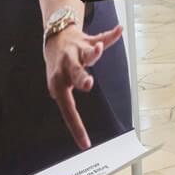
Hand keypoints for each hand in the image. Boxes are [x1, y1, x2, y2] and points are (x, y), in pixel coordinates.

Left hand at [44, 22, 124, 148]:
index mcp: (59, 83)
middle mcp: (67, 67)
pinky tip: (118, 31)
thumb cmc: (59, 64)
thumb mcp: (57, 83)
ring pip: (86, 53)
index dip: (76, 127)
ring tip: (98, 48)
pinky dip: (110, 36)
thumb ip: (65, 98)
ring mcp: (78, 52)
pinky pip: (101, 37)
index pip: (68, 109)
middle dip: (82, 78)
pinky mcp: (87, 40)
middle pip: (76, 74)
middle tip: (88, 84)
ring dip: (93, 51)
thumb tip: (71, 118)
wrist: (56, 36)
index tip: (85, 143)